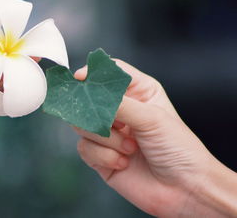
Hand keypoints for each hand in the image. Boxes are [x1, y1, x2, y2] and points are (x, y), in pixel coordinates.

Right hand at [74, 60, 236, 216]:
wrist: (183, 189)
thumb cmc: (178, 149)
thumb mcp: (151, 118)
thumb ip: (117, 104)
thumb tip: (90, 92)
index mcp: (137, 93)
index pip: (110, 73)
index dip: (93, 73)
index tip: (80, 79)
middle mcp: (120, 111)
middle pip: (89, 99)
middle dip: (97, 113)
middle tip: (111, 122)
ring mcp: (108, 134)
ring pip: (83, 124)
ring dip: (107, 139)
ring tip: (130, 147)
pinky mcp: (100, 156)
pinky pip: (85, 148)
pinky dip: (104, 156)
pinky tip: (124, 162)